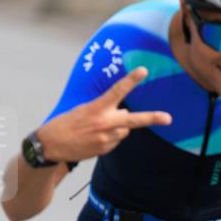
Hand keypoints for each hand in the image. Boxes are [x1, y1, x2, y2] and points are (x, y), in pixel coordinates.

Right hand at [36, 67, 171, 161]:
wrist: (51, 146)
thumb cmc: (65, 123)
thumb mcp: (83, 109)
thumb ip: (106, 110)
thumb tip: (125, 115)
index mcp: (96, 108)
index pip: (117, 91)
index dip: (131, 80)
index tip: (144, 71)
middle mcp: (104, 124)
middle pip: (134, 120)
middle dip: (152, 118)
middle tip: (169, 118)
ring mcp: (106, 139)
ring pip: (125, 130)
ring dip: (119, 127)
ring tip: (99, 127)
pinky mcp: (105, 150)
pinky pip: (116, 141)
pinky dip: (111, 137)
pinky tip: (95, 137)